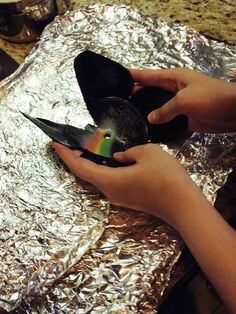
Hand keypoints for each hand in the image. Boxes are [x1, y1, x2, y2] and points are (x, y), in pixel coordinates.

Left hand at [52, 142, 200, 227]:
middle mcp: (110, 192)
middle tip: (70, 142)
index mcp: (110, 180)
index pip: (79, 167)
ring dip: (90, 163)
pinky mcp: (128, 198)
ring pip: (98, 178)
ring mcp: (119, 197)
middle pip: (86, 174)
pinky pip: (109, 181)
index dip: (65, 155)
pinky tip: (107, 159)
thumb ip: (129, 152)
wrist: (184, 205)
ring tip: (86, 147)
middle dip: (75, 158)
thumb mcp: (148, 152)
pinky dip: (102, 169)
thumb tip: (120, 158)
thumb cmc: (166, 177)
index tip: (55, 143)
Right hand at [131, 68, 235, 132]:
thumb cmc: (210, 98)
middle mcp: (175, 89)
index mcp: (175, 78)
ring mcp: (180, 103)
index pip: (151, 75)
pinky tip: (149, 126)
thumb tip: (150, 118)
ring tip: (132, 113)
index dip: (137, 75)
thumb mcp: (184, 100)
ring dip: (148, 108)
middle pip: (153, 89)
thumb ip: (165, 109)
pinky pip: (168, 118)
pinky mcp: (185, 116)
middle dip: (139, 93)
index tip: (122, 75)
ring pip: (160, 105)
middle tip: (122, 98)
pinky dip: (160, 122)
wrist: (232, 112)